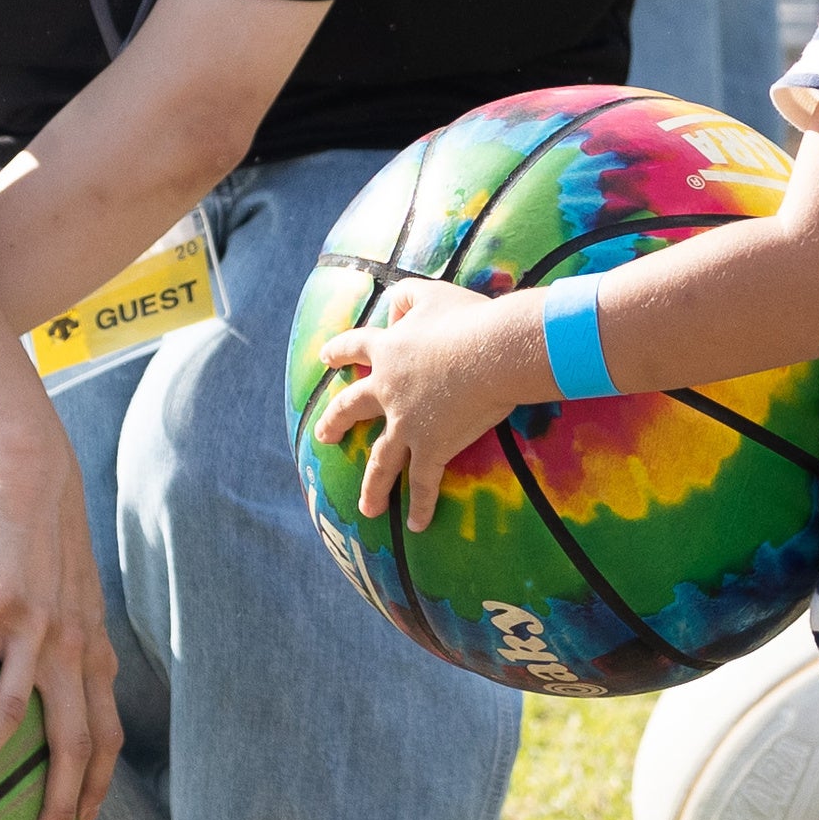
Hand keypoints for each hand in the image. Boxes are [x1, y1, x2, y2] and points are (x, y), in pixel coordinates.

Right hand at [0, 434, 121, 819]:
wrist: (34, 478)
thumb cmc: (40, 543)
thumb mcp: (66, 600)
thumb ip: (61, 645)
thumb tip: (33, 683)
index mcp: (89, 655)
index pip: (104, 733)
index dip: (97, 781)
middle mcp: (71, 650)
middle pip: (71, 740)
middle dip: (58, 799)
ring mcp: (36, 628)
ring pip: (11, 711)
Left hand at [313, 276, 538, 531]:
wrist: (495, 351)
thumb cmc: (469, 318)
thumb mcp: (433, 293)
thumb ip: (408, 296)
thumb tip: (395, 308)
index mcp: (388, 351)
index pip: (355, 348)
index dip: (339, 351)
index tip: (325, 358)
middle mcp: (389, 390)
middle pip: (351, 408)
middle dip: (335, 423)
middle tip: (323, 437)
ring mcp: (407, 422)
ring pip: (382, 460)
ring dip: (373, 486)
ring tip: (365, 508)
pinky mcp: (432, 446)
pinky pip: (422, 482)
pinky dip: (420, 505)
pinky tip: (415, 526)